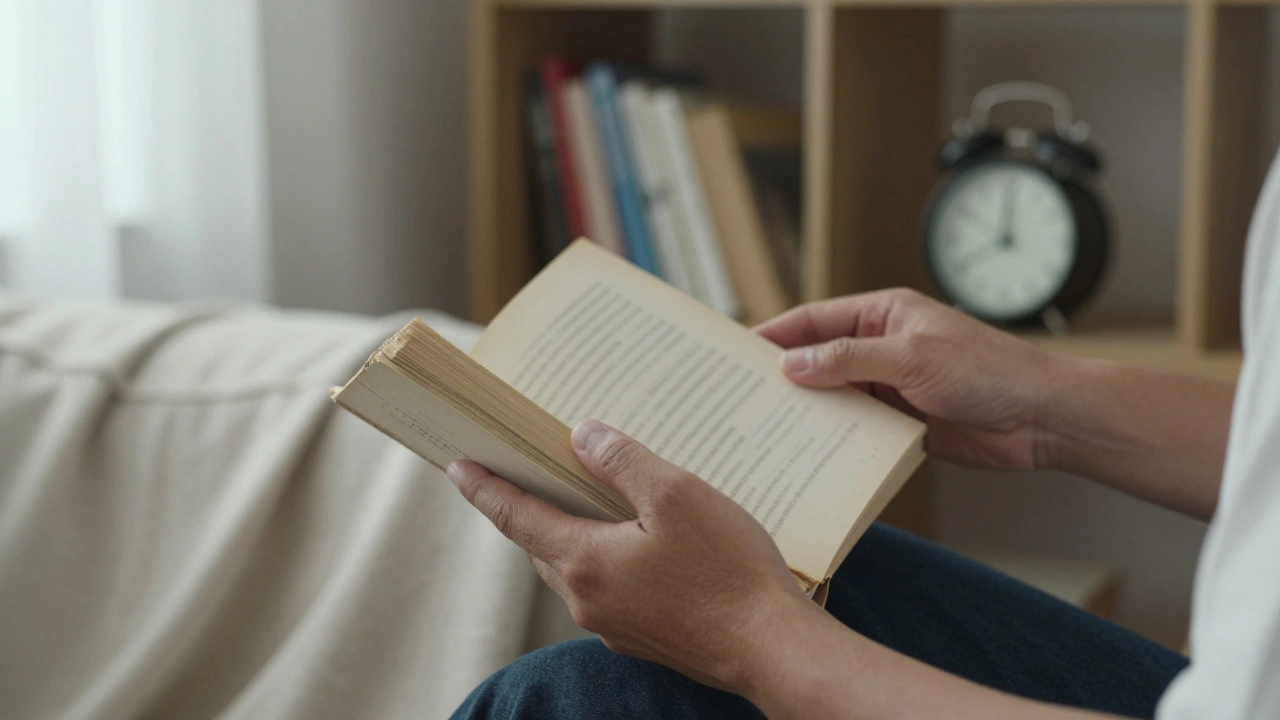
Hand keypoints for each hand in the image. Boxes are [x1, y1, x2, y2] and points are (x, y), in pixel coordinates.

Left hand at [446, 420, 814, 692]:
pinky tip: (638, 538)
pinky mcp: (644, 636)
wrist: (772, 648)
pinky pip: (608, 586)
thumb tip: (583, 437)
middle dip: (530, 505)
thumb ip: (621, 462)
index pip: (515, 517)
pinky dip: (605, 555)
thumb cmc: (728, 571)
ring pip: (575, 566)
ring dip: (571, 530)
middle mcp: (587, 599)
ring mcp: (614, 624)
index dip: (484, 488)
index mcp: (584, 561)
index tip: (456, 466)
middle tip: (526, 467)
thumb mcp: (676, 494)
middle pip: (542, 542)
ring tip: (586, 494)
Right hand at [755, 288, 1065, 471]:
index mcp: (884, 314)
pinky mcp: (905, 424)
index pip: (815, 319)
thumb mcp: (909, 356)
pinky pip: (859, 430)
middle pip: (820, 359)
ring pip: (836, 398)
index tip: (736, 352)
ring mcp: (894, 387)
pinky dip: (836, 441)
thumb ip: (847, 358)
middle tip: (741, 396)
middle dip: (784, 376)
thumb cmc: (988, 371)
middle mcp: (884, 347)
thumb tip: (792, 364)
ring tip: (766, 430)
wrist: (1042, 418)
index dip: (775, 334)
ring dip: (809, 412)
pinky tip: (810, 455)